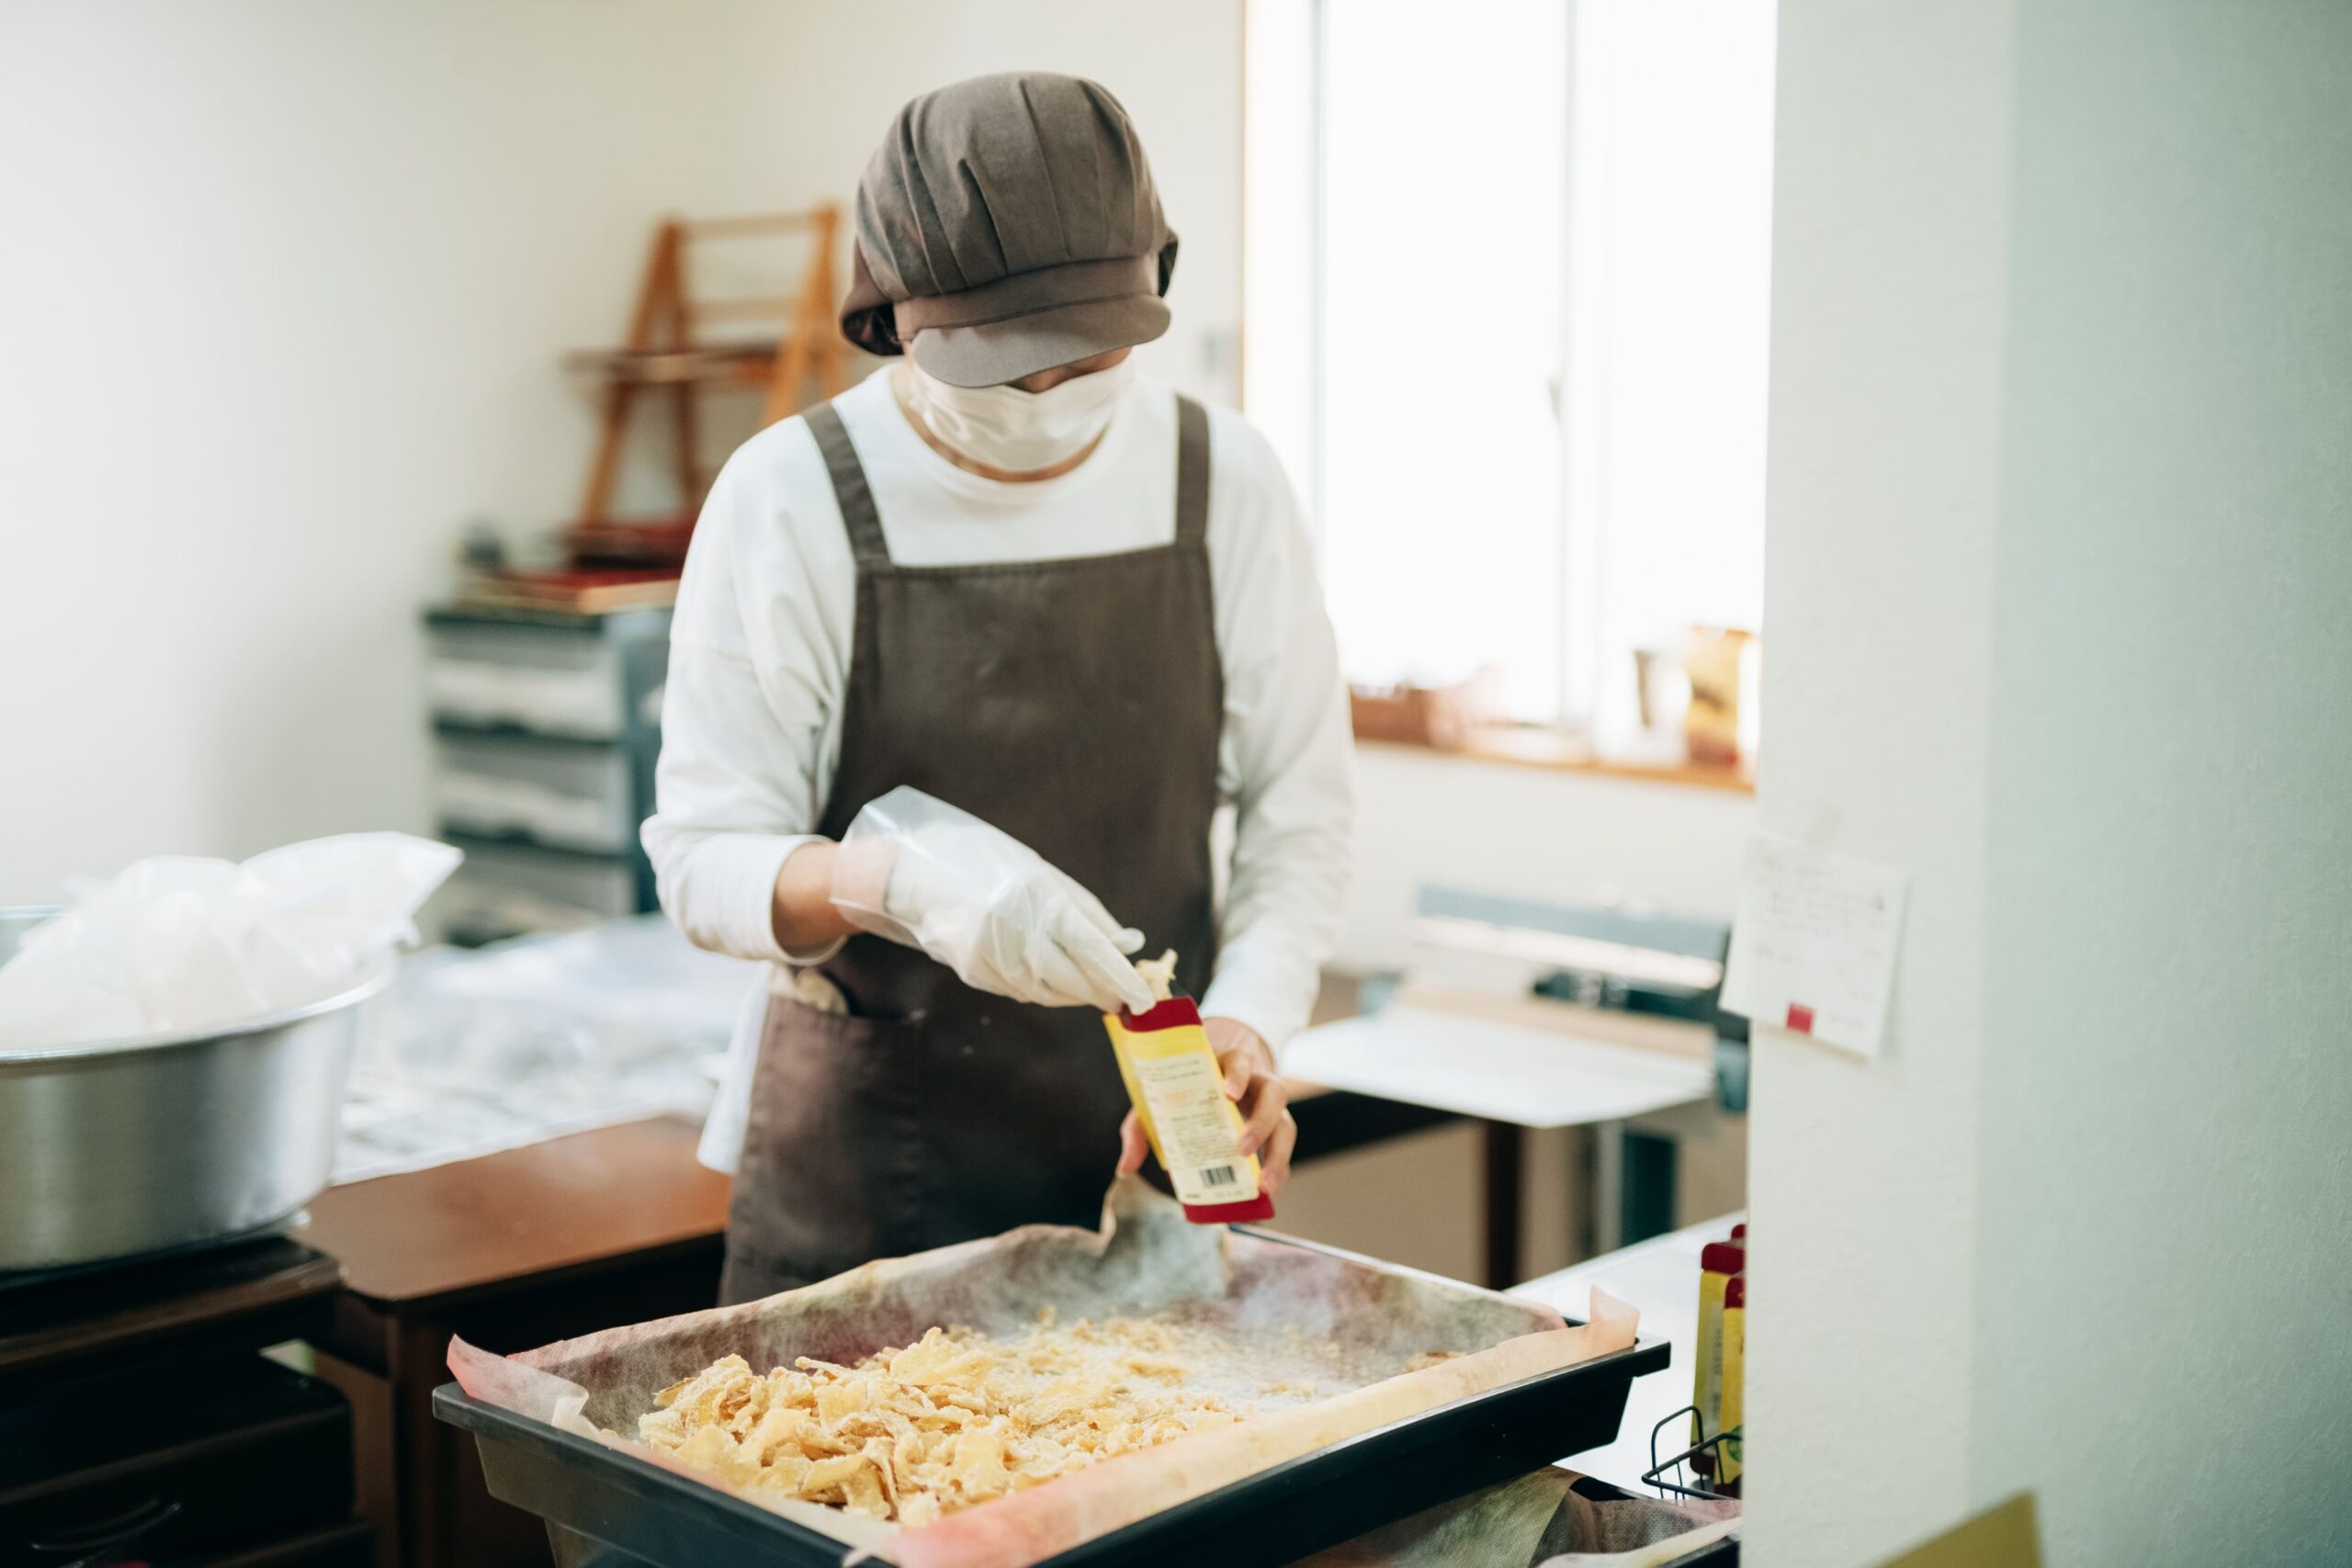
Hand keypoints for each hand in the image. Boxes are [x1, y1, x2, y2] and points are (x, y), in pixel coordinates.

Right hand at [830, 786, 1152, 1012]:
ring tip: (1094, 990)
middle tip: (1124, 1000)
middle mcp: (1012, 926)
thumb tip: (1130, 944)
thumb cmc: (991, 868)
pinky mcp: (972, 970)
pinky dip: (1043, 991)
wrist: (917, 874)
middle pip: (1070, 977)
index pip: (1089, 946)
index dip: (1118, 976)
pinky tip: (1052, 982)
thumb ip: (1088, 912)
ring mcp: (988, 952)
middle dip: (1101, 992)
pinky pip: (1019, 991)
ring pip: (1046, 991)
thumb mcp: (1043, 876)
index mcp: (1036, 895)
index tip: (1143, 998)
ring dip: (1074, 995)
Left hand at [1118, 1017, 1297, 1195]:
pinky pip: (1283, 1149)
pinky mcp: (1273, 1129)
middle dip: (1261, 1122)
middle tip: (1242, 1149)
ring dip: (1278, 1156)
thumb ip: (1140, 1128)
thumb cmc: (1185, 1089)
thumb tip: (1125, 1168)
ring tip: (1263, 1185)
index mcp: (1227, 1065)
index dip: (1236, 1075)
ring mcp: (1269, 1107)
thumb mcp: (1159, 1099)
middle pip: (1274, 1093)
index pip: (1239, 1061)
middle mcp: (1256, 1082)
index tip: (1227, 1093)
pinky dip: (1277, 1171)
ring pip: (1286, 1124)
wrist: (1214, 1077)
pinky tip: (1265, 1194)